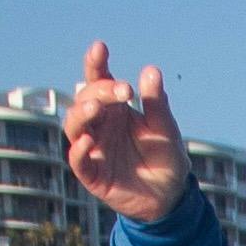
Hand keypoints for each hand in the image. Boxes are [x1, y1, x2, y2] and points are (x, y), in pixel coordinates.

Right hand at [61, 39, 185, 224]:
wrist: (171, 198)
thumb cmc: (165, 158)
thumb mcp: (165, 129)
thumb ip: (156, 104)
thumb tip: (151, 71)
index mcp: (115, 109)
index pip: (98, 80)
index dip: (95, 63)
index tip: (101, 48)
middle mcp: (100, 125)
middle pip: (85, 99)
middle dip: (99, 91)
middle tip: (123, 91)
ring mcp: (93, 148)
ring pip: (74, 126)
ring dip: (82, 114)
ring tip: (96, 107)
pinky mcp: (92, 174)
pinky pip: (78, 160)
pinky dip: (80, 150)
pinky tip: (89, 141)